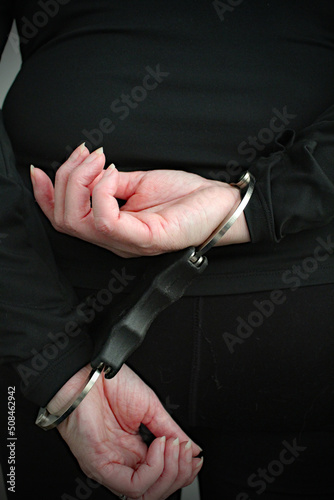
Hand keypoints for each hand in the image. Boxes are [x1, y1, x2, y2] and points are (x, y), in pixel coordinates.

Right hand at [31, 144, 249, 256]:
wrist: (221, 204)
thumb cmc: (186, 196)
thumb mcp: (140, 182)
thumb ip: (111, 182)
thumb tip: (92, 170)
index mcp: (111, 227)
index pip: (64, 219)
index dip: (45, 196)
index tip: (38, 169)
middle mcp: (114, 239)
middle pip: (64, 219)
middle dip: (63, 180)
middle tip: (85, 155)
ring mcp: (127, 242)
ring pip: (77, 220)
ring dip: (80, 181)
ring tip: (100, 160)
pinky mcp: (143, 239)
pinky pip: (105, 219)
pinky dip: (102, 190)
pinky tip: (115, 174)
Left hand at [47, 364, 202, 499]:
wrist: (88, 372)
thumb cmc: (110, 384)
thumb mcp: (150, 407)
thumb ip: (171, 430)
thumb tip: (193, 448)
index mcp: (134, 449)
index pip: (162, 476)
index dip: (183, 471)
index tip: (195, 456)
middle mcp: (122, 461)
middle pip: (157, 490)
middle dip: (180, 473)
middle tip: (187, 450)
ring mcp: (111, 465)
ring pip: (146, 494)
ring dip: (169, 472)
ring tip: (174, 446)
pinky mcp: (100, 466)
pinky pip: (132, 485)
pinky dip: (154, 470)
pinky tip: (159, 448)